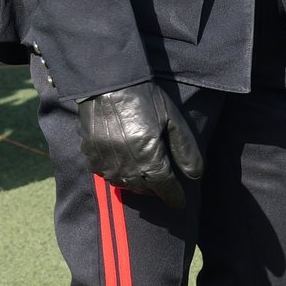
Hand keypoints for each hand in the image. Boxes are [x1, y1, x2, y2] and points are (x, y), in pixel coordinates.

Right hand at [76, 82, 202, 208]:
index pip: (164, 187)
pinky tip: (124, 166)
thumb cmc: (144, 97)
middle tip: (164, 184)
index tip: (180, 202)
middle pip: (144, 189)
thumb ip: (185, 149)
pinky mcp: (91, 156)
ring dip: (137, 184)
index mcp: (148, 156)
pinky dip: (118, 175)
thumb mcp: (172, 118)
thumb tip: (195, 175)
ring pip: (124, 185)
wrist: (108, 82)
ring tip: (145, 176)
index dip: (174, 196)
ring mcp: (105, 162)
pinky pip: (106, 175)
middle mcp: (125, 165)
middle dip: (156, 190)